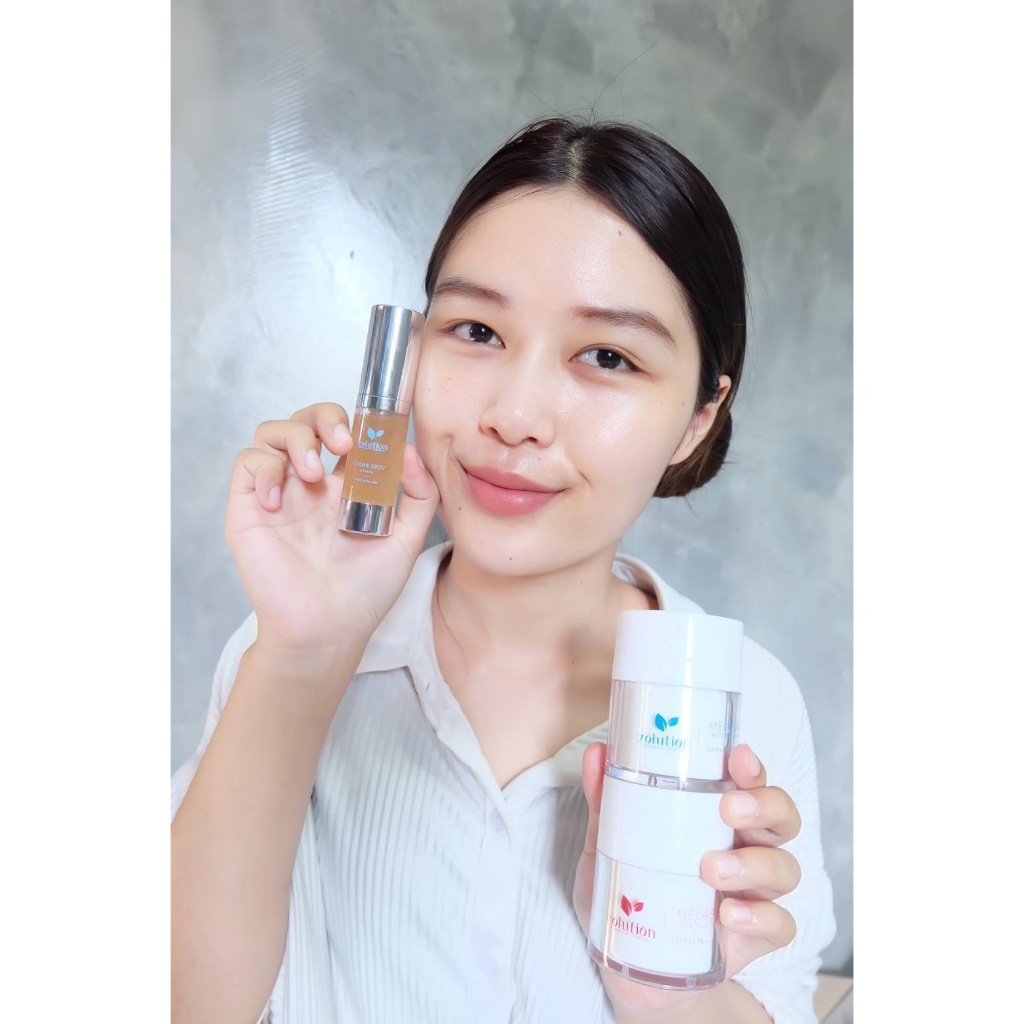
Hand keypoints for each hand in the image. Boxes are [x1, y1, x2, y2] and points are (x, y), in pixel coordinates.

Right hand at [224, 402, 438, 653]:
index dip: (358, 421)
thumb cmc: (364, 592)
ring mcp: (279, 494)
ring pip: (272, 433)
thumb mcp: (406, 539)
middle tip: (343, 443)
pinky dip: (265, 468)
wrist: (328, 630)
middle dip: (324, 416)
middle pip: (306, 421)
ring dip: (295, 437)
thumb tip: (408, 450)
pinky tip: (282, 498)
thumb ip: (419, 495)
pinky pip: (247, 464)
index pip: (346, 433)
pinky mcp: (249, 510)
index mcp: (345, 487)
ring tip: (311, 470)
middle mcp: (310, 485)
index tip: (377, 430)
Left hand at [572, 742, 800, 1018]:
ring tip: (710, 870)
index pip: (749, 781)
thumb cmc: (629, 891)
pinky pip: (779, 924)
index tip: (738, 756)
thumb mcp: (609, 844)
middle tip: (727, 809)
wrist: (633, 965)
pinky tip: (728, 914)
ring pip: (784, 867)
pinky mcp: (756, 937)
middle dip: (764, 806)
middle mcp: (746, 847)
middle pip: (782, 817)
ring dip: (753, 864)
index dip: (752, 768)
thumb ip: (606, 801)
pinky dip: (759, 917)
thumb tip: (598, 754)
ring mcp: (755, 893)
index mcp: (718, 815)